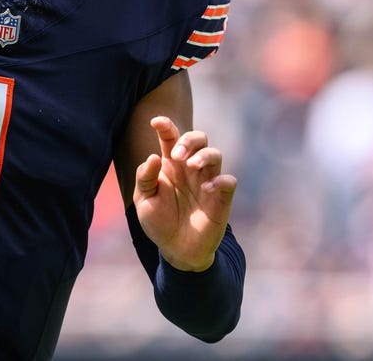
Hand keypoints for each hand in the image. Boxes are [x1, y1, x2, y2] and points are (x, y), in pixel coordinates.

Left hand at [132, 116, 236, 271]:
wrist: (176, 249)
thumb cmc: (159, 221)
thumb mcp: (143, 200)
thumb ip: (145, 178)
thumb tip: (153, 156)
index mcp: (170, 165)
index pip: (171, 138)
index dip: (166, 126)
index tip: (156, 121)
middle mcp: (190, 169)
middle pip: (199, 138)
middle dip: (189, 140)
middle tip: (176, 155)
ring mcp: (207, 181)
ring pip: (215, 154)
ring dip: (204, 155)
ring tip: (191, 166)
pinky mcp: (221, 198)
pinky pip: (228, 181)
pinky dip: (220, 181)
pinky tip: (206, 189)